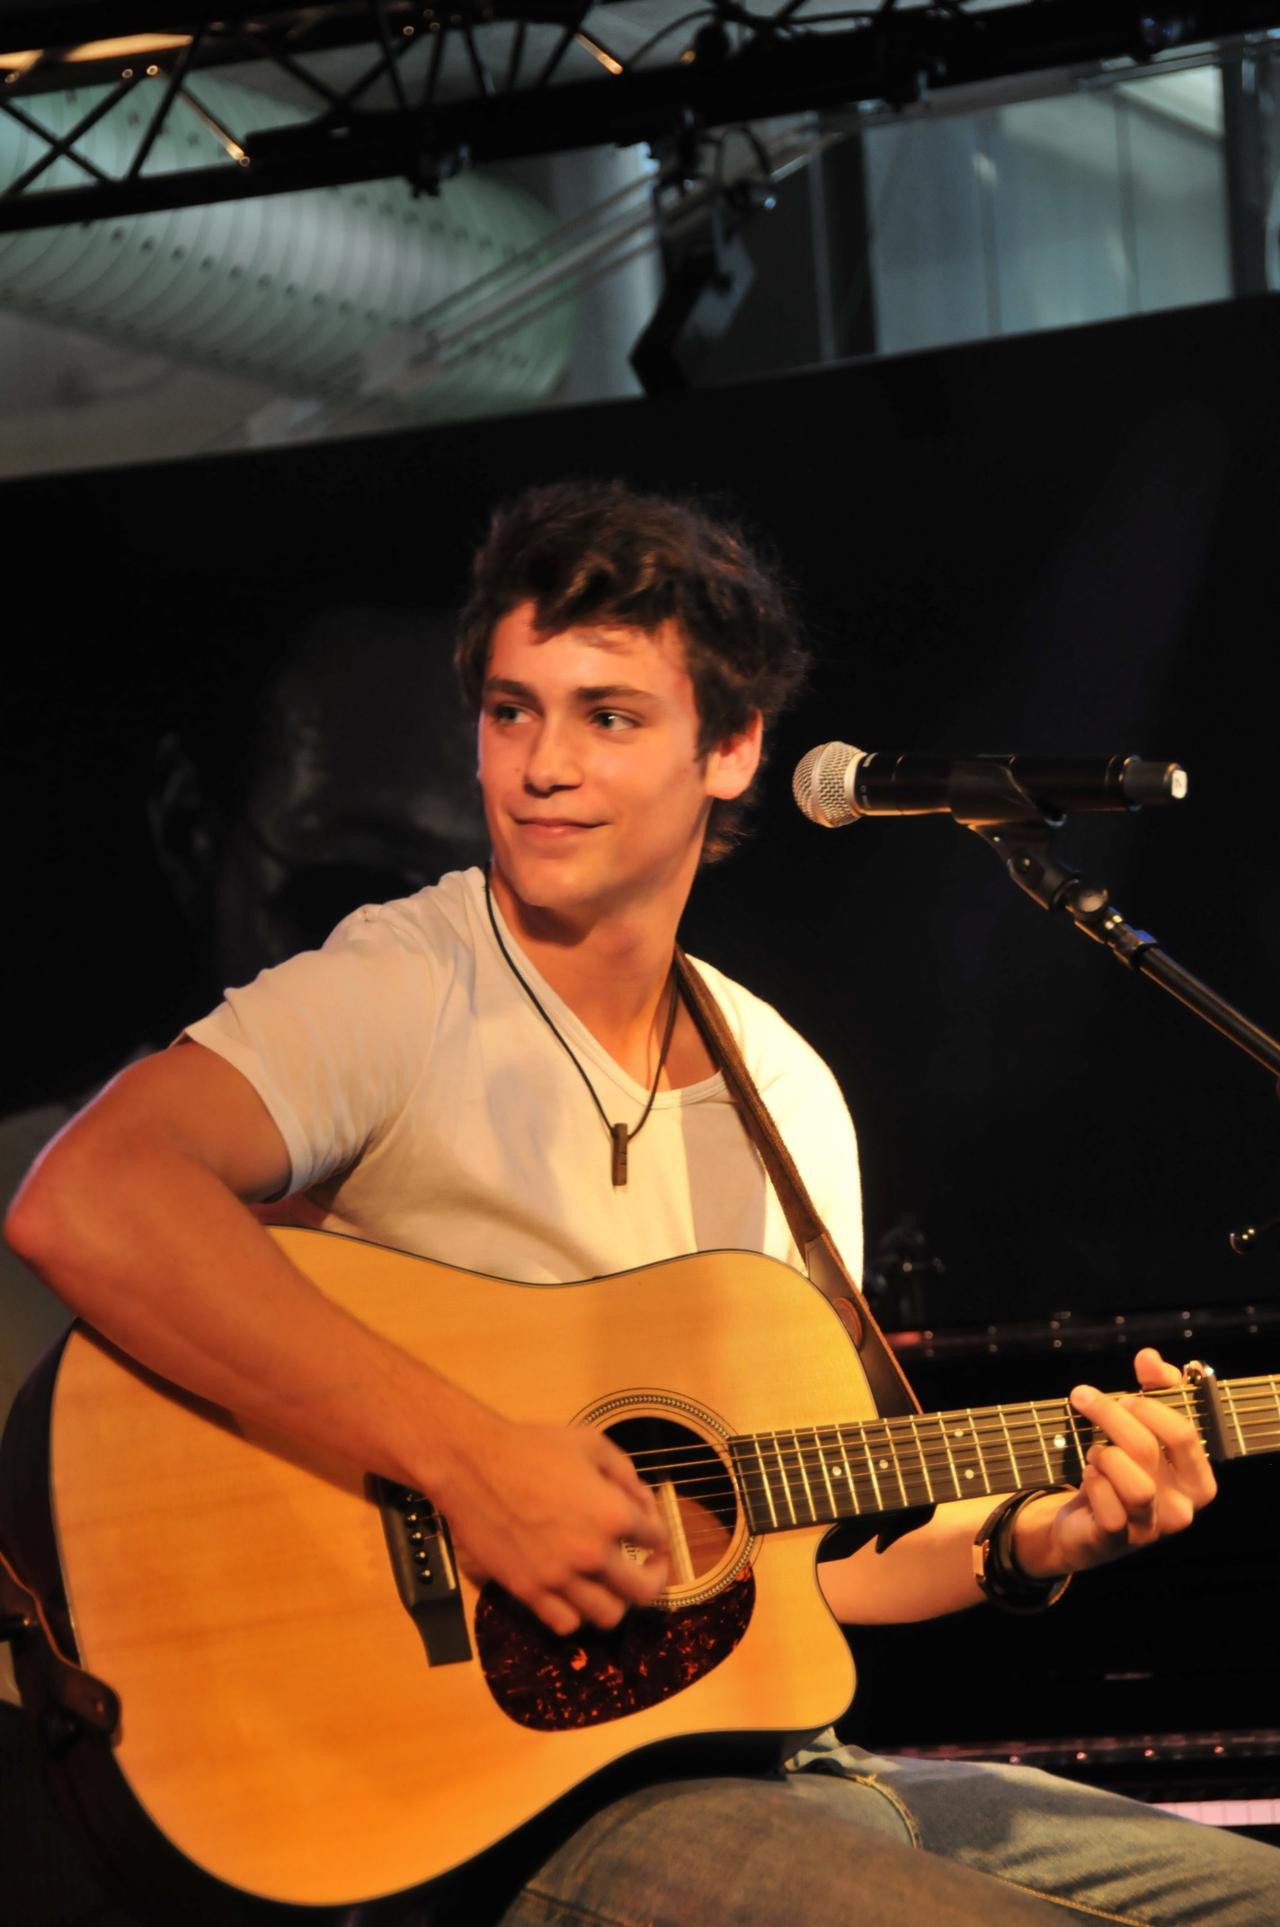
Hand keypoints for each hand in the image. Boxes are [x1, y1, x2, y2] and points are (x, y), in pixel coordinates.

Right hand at [431, 1413, 669, 1635]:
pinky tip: (573, 1593)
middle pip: (645, 1590)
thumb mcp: (590, 1443)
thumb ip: (625, 1474)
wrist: (472, 1464)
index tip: (645, 1522)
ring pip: (608, 1616)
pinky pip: (566, 1623)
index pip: (658, 1537)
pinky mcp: (528, 1591)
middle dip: (654, 1576)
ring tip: (609, 1581)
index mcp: (613, 1514)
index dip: (656, 1527)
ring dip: (616, 1598)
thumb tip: (641, 1502)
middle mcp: (592, 1553)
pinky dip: (576, 1613)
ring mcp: (559, 1578)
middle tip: (648, 1564)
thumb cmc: (530, 1447)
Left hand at [1012, 1348, 1217, 1578]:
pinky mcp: (1118, 1541)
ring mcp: (1152, 1527)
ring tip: (1095, 1451)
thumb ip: (1156, 1389)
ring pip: (1133, 1482)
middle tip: (1086, 1400)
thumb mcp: (1145, 1427)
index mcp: (1199, 1480)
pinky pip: (1108, 1508)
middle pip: (1147, 1447)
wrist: (1088, 1523)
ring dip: (1104, 1455)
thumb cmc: (1125, 1470)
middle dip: (1110, 1414)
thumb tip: (1149, 1358)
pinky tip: (1089, 1476)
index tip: (1124, 1395)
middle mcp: (1182, 1508)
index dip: (1149, 1406)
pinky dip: (1093, 1483)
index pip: (1183, 1433)